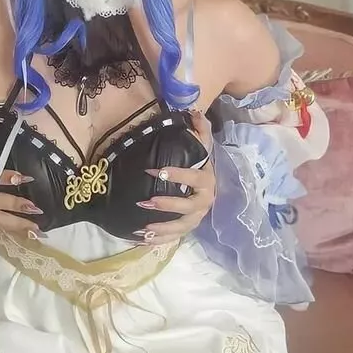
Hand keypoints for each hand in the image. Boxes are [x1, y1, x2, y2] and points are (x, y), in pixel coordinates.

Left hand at [135, 110, 215, 244]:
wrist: (209, 188)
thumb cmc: (201, 166)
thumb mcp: (203, 147)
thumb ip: (201, 130)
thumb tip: (195, 112)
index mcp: (207, 182)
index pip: (193, 179)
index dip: (176, 175)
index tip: (155, 170)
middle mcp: (204, 202)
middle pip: (188, 207)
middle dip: (167, 205)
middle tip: (145, 202)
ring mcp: (197, 218)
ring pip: (181, 227)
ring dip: (162, 228)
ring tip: (143, 227)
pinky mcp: (188, 228)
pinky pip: (175, 237)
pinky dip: (160, 240)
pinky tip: (143, 239)